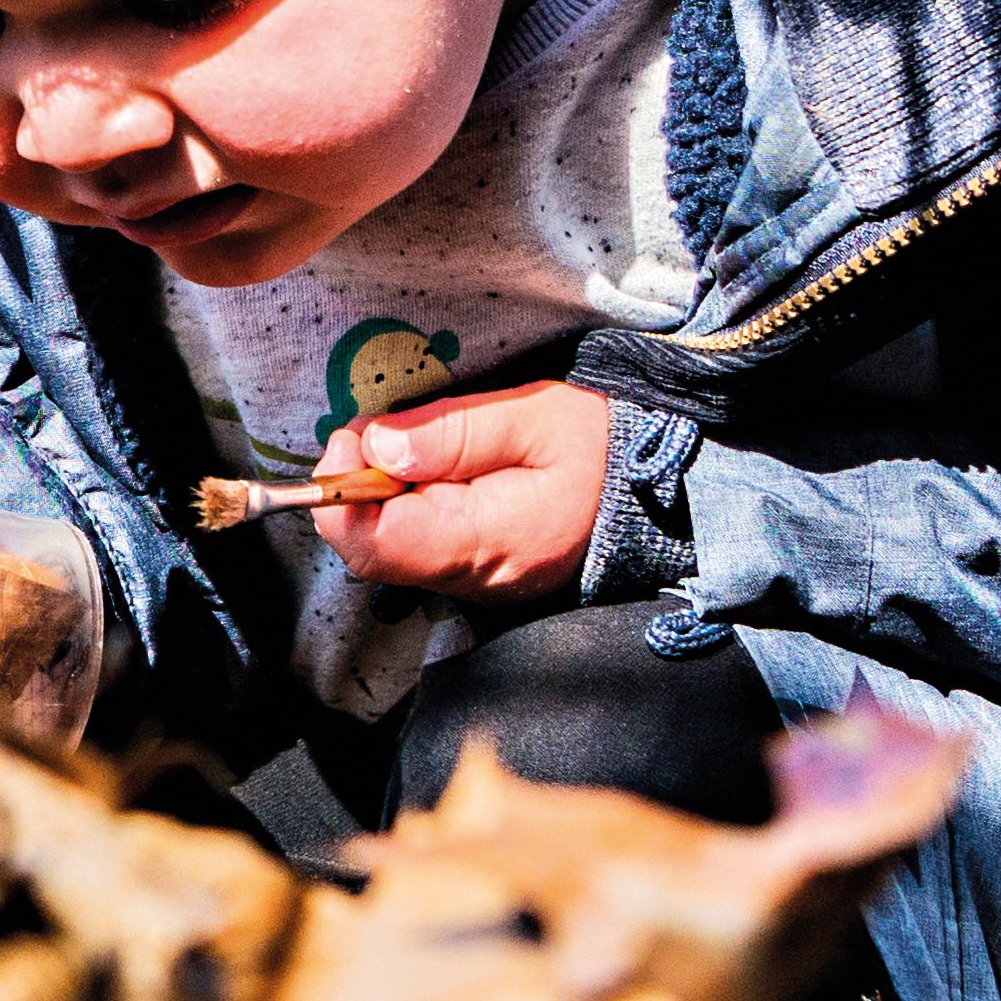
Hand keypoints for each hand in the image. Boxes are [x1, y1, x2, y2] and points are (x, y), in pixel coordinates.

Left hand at [318, 384, 616, 599]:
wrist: (660, 489)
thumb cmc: (602, 444)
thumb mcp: (534, 415)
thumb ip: (453, 432)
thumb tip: (374, 449)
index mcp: (489, 540)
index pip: (376, 543)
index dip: (341, 492)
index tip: (350, 439)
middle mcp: (476, 580)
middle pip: (373, 550)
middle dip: (358, 488)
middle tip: (385, 432)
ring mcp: (477, 585)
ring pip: (392, 550)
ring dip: (385, 495)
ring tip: (425, 448)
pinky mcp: (479, 576)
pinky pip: (419, 549)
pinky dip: (409, 507)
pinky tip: (439, 472)